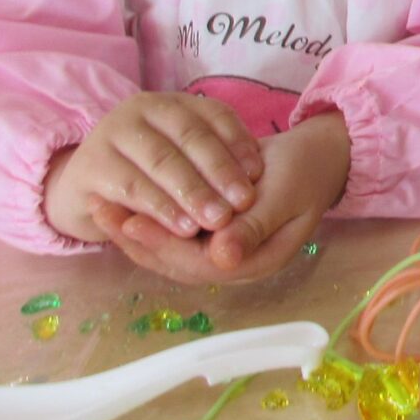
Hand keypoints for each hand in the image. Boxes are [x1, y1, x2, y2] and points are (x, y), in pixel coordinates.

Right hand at [44, 92, 262, 243]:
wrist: (87, 186)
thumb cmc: (152, 175)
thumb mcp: (187, 160)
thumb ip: (216, 161)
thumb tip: (257, 178)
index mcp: (175, 102)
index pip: (215, 115)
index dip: (238, 143)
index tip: (259, 174)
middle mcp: (143, 108)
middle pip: (190, 136)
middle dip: (219, 171)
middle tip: (243, 203)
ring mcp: (113, 133)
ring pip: (162, 161)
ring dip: (193, 192)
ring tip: (218, 220)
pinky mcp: (91, 165)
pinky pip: (131, 186)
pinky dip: (161, 208)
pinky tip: (182, 227)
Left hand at [93, 114, 350, 283]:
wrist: (317, 155)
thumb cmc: (304, 171)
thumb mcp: (285, 193)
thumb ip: (254, 227)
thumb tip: (223, 258)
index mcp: (255, 262)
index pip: (200, 264)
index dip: (164, 245)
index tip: (133, 220)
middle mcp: (232, 263)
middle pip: (176, 262)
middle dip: (137, 239)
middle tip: (102, 212)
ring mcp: (220, 249)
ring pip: (169, 249)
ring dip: (135, 230)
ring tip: (102, 206)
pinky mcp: (211, 232)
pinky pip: (172, 232)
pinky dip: (149, 218)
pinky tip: (123, 200)